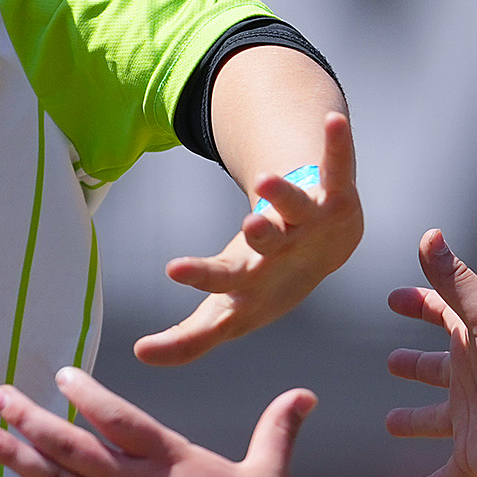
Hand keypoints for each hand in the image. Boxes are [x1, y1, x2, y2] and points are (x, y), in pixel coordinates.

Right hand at [135, 110, 359, 366]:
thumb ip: (188, 340)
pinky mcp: (334, 195)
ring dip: (284, 193)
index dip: (200, 278)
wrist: (326, 254)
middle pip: (269, 245)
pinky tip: (332, 120)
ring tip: (265, 178)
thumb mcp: (228, 314)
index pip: (222, 282)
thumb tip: (140, 355)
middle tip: (250, 225)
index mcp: (252, 281)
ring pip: (298, 207)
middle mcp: (283, 254)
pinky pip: (336, 168)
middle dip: (260, 235)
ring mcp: (311, 225)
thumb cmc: (265, 284)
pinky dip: (336, 146)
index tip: (173, 269)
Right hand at [383, 229, 476, 476]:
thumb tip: (429, 234)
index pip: (443, 317)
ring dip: (415, 422)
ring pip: (436, 420)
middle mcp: (469, 380)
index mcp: (472, 344)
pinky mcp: (473, 456)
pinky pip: (448, 475)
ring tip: (392, 422)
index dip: (419, 305)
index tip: (393, 300)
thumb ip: (454, 280)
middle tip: (392, 362)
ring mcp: (470, 420)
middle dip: (415, 365)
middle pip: (436, 370)